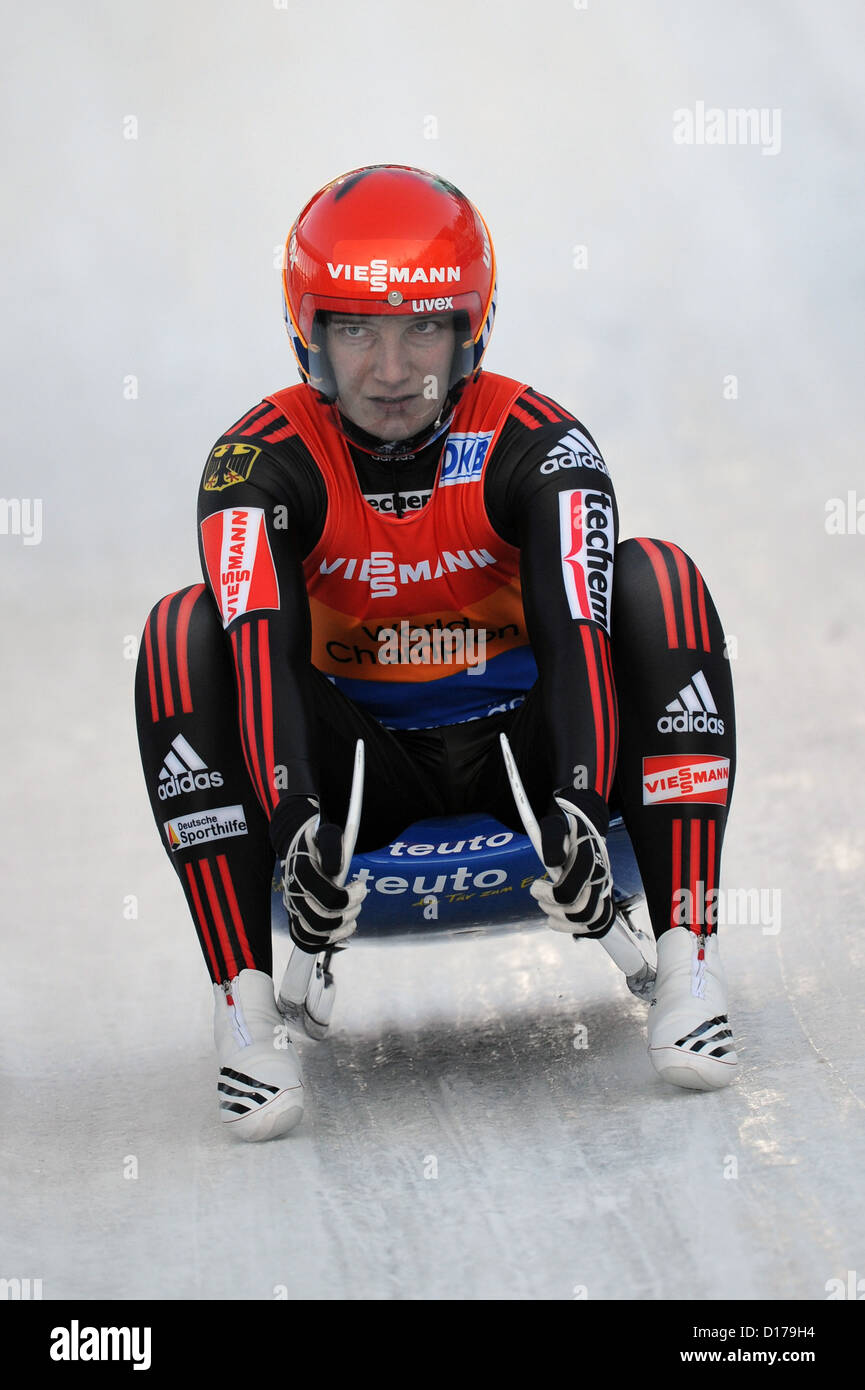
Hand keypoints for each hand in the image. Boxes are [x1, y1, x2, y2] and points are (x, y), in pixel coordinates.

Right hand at [282, 811, 366, 954]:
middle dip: (347, 915)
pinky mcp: (295, 917)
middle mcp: (294, 894)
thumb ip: (333, 848)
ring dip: (338, 931)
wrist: (296, 844)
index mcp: (302, 873)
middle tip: (357, 903)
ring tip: (351, 919)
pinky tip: (339, 930)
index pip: (330, 899)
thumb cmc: (316, 841)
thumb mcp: (328, 835)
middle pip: (321, 922)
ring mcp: (293, 907)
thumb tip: (336, 871)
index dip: (351, 898)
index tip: (361, 887)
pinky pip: (304, 940)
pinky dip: (324, 941)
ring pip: (311, 935)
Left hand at [530, 795, 614, 936]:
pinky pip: (596, 924)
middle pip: (583, 913)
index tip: (536, 886)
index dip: (548, 895)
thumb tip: (553, 863)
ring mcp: (604, 890)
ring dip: (565, 922)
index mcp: (589, 862)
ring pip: (592, 922)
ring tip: (549, 909)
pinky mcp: (603, 899)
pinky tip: (558, 918)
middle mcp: (600, 878)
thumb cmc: (567, 827)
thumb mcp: (554, 825)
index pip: (568, 893)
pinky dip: (575, 927)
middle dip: (556, 910)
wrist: (585, 825)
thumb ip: (552, 839)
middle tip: (541, 899)